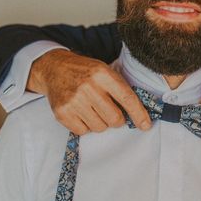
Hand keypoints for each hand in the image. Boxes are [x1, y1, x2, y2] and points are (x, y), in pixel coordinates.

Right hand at [27, 49, 151, 134]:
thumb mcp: (104, 70)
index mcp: (102, 74)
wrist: (55, 68)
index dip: (138, 114)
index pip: (126, 98)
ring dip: (100, 122)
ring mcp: (74, 101)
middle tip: (112, 112)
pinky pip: (83, 131)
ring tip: (93, 108)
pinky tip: (81, 112)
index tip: (145, 125)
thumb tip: (139, 113)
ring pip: (100, 127)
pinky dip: (86, 125)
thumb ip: (120, 88)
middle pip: (114, 118)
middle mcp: (88, 87)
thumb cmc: (85, 71)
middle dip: (117, 119)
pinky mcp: (62, 113)